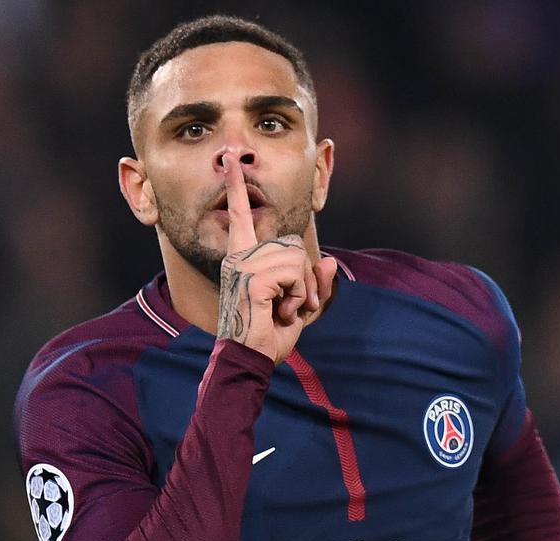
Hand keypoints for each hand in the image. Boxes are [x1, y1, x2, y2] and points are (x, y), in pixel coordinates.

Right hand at [215, 153, 336, 362]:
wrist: (248, 359)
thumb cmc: (267, 335)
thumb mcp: (298, 307)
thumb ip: (313, 283)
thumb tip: (327, 261)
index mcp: (242, 259)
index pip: (239, 216)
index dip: (236, 188)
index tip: (232, 162)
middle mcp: (239, 258)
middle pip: (290, 246)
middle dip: (303, 277)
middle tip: (291, 305)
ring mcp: (244, 267)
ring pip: (296, 258)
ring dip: (302, 289)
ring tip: (285, 310)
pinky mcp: (253, 278)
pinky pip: (294, 273)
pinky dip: (298, 295)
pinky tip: (282, 312)